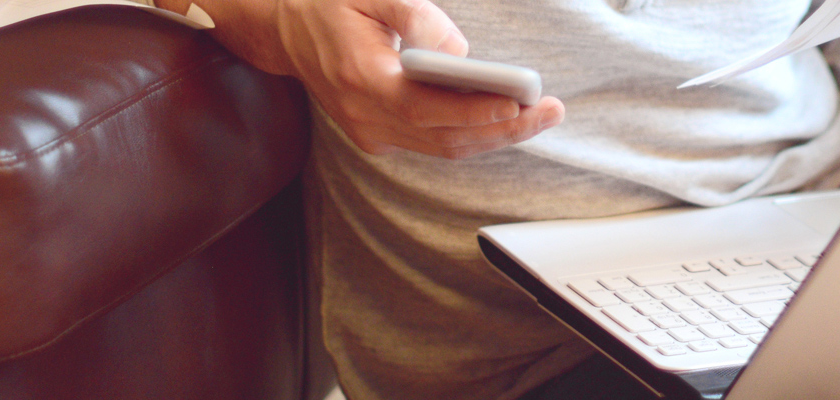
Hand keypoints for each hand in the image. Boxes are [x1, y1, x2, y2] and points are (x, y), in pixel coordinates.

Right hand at [273, 0, 563, 158]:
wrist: (288, 32)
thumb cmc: (334, 6)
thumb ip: (418, 17)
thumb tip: (460, 53)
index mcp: (360, 77)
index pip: (424, 106)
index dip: (473, 109)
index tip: (517, 102)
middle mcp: (364, 116)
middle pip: (445, 136)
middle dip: (504, 127)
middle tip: (551, 110)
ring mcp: (370, 133)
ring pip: (445, 147)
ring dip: (496, 135)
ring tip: (541, 114)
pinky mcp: (378, 138)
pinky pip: (435, 143)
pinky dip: (473, 133)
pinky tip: (507, 117)